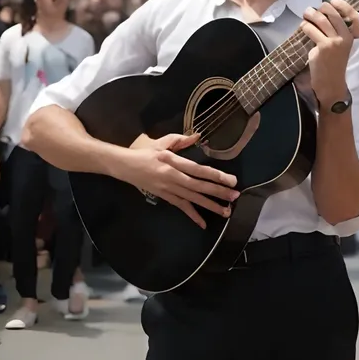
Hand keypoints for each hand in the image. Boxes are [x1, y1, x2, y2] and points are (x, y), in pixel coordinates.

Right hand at [122, 132, 239, 228]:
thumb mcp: (161, 142)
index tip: (231, 180)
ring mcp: (167, 188)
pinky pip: (181, 206)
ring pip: (192, 198)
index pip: (197, 169)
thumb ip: (180, 140)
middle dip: (218, 192)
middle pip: (198, 185)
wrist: (123, 166)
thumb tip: (198, 136)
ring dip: (210, 205)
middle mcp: (171, 176)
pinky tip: (203, 223)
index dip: (215, 176)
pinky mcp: (164, 196)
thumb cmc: (143, 152)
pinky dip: (192, 215)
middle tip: (235, 196)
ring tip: (226, 211)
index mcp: (171, 160)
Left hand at [301, 0, 358, 107]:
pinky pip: (311, 29)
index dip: (343, 5)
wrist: (331, 83)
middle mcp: (346, 37)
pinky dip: (305, 26)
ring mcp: (335, 41)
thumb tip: (322, 15)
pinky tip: (304, 26)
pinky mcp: (323, 46)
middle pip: (333, 13)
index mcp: (352, 36)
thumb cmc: (333, 64)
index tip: (333, 1)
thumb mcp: (340, 46)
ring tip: (306, 14)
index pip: (353, 16)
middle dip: (321, 8)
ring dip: (310, 14)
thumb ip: (336, 32)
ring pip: (320, 19)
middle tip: (312, 10)